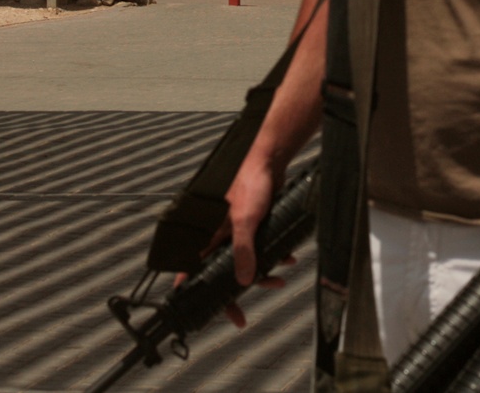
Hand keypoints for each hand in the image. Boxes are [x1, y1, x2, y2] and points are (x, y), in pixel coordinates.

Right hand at [172, 158, 291, 328]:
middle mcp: (219, 235)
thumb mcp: (246, 221)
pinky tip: (285, 257)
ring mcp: (236, 232)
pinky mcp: (253, 227)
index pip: (193, 268)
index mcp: (209, 234)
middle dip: (235, 292)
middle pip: (221, 273)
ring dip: (261, 274)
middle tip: (239, 316)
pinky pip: (259, 250)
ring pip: (244, 264)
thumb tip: (244, 280)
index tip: (200, 312)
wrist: (270, 163)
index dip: (194, 290)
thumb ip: (243, 251)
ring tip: (277, 279)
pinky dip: (272, 257)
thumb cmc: (250, 184)